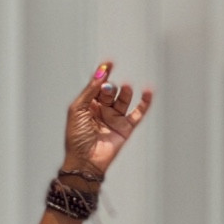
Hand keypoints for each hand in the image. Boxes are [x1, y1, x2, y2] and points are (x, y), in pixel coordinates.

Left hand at [63, 62, 152, 179]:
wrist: (85, 161)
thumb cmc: (76, 138)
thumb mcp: (77, 109)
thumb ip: (90, 90)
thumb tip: (101, 72)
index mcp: (88, 105)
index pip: (97, 85)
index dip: (103, 73)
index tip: (109, 63)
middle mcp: (102, 110)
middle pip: (110, 91)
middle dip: (109, 88)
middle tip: (107, 90)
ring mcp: (114, 119)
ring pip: (123, 99)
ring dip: (124, 92)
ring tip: (124, 89)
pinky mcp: (125, 128)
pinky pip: (138, 113)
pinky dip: (145, 102)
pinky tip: (148, 92)